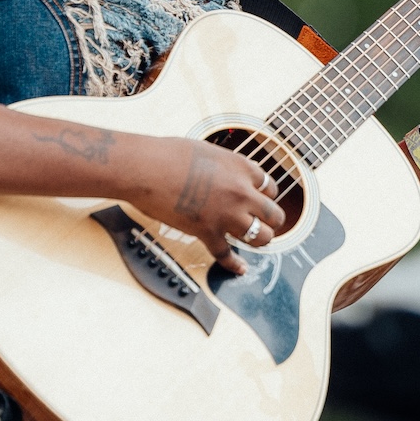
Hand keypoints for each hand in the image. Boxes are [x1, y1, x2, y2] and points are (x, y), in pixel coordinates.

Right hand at [127, 136, 283, 274]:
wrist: (146, 168)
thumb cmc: (168, 154)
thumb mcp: (207, 151)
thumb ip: (223, 166)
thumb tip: (223, 174)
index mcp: (241, 167)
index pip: (270, 187)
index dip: (267, 196)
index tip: (261, 200)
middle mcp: (241, 192)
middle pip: (273, 214)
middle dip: (272, 221)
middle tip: (266, 223)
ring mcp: (227, 215)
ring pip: (260, 237)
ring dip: (260, 240)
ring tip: (256, 241)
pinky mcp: (208, 233)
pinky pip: (227, 255)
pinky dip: (234, 265)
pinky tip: (240, 269)